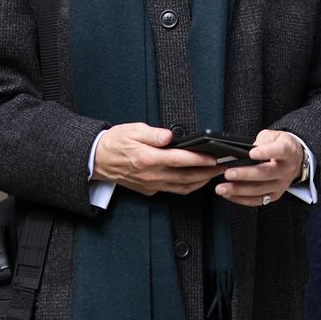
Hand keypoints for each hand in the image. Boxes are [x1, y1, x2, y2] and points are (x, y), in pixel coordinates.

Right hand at [92, 123, 226, 195]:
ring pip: (182, 187)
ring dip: (201, 182)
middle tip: (223, 167)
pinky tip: (197, 179)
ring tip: (214, 173)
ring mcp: (150, 184)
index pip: (179, 160)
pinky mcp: (149, 189)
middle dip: (207, 173)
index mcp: (146, 158)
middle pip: (185, 177)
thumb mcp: (132, 130)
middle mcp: (150, 174)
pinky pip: (173, 190)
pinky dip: (188, 186)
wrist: (97, 159)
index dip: (198, 159)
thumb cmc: (115, 142)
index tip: (213, 157)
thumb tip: (169, 136)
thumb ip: (153, 134)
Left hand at [216, 129, 302, 207]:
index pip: (279, 151)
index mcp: (288, 151)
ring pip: (260, 189)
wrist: (296, 160)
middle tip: (228, 174)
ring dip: (239, 190)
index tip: (251, 153)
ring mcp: (281, 184)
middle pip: (266, 173)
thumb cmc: (281, 145)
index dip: (265, 152)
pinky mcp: (275, 195)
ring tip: (222, 188)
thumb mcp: (275, 135)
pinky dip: (242, 199)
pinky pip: (258, 200)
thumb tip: (249, 148)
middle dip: (245, 174)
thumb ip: (263, 139)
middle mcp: (286, 170)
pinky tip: (229, 195)